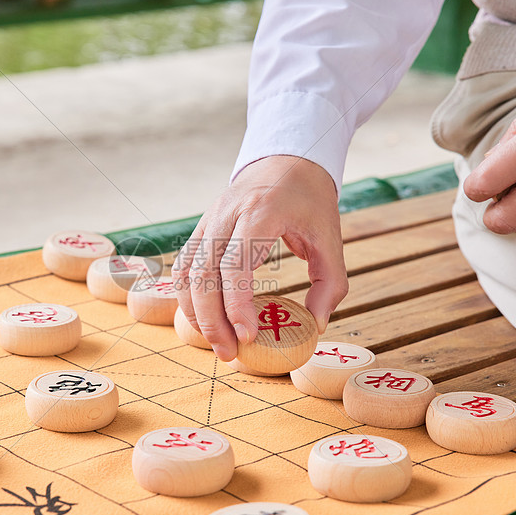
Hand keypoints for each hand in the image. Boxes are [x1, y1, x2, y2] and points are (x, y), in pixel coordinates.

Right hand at [172, 155, 347, 360]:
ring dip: (195, 313)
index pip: (235, 264)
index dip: (236, 304)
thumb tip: (315, 325)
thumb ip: (330, 284)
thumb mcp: (331, 239)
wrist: (285, 161)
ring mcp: (208, 221)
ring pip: (186, 273)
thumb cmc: (309, 201)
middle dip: (211, 320)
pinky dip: (187, 297)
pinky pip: (184, 267)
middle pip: (203, 274)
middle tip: (229, 353)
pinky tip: (203, 320)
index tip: (247, 336)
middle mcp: (226, 215)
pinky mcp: (201, 229)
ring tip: (217, 344)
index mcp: (260, 213)